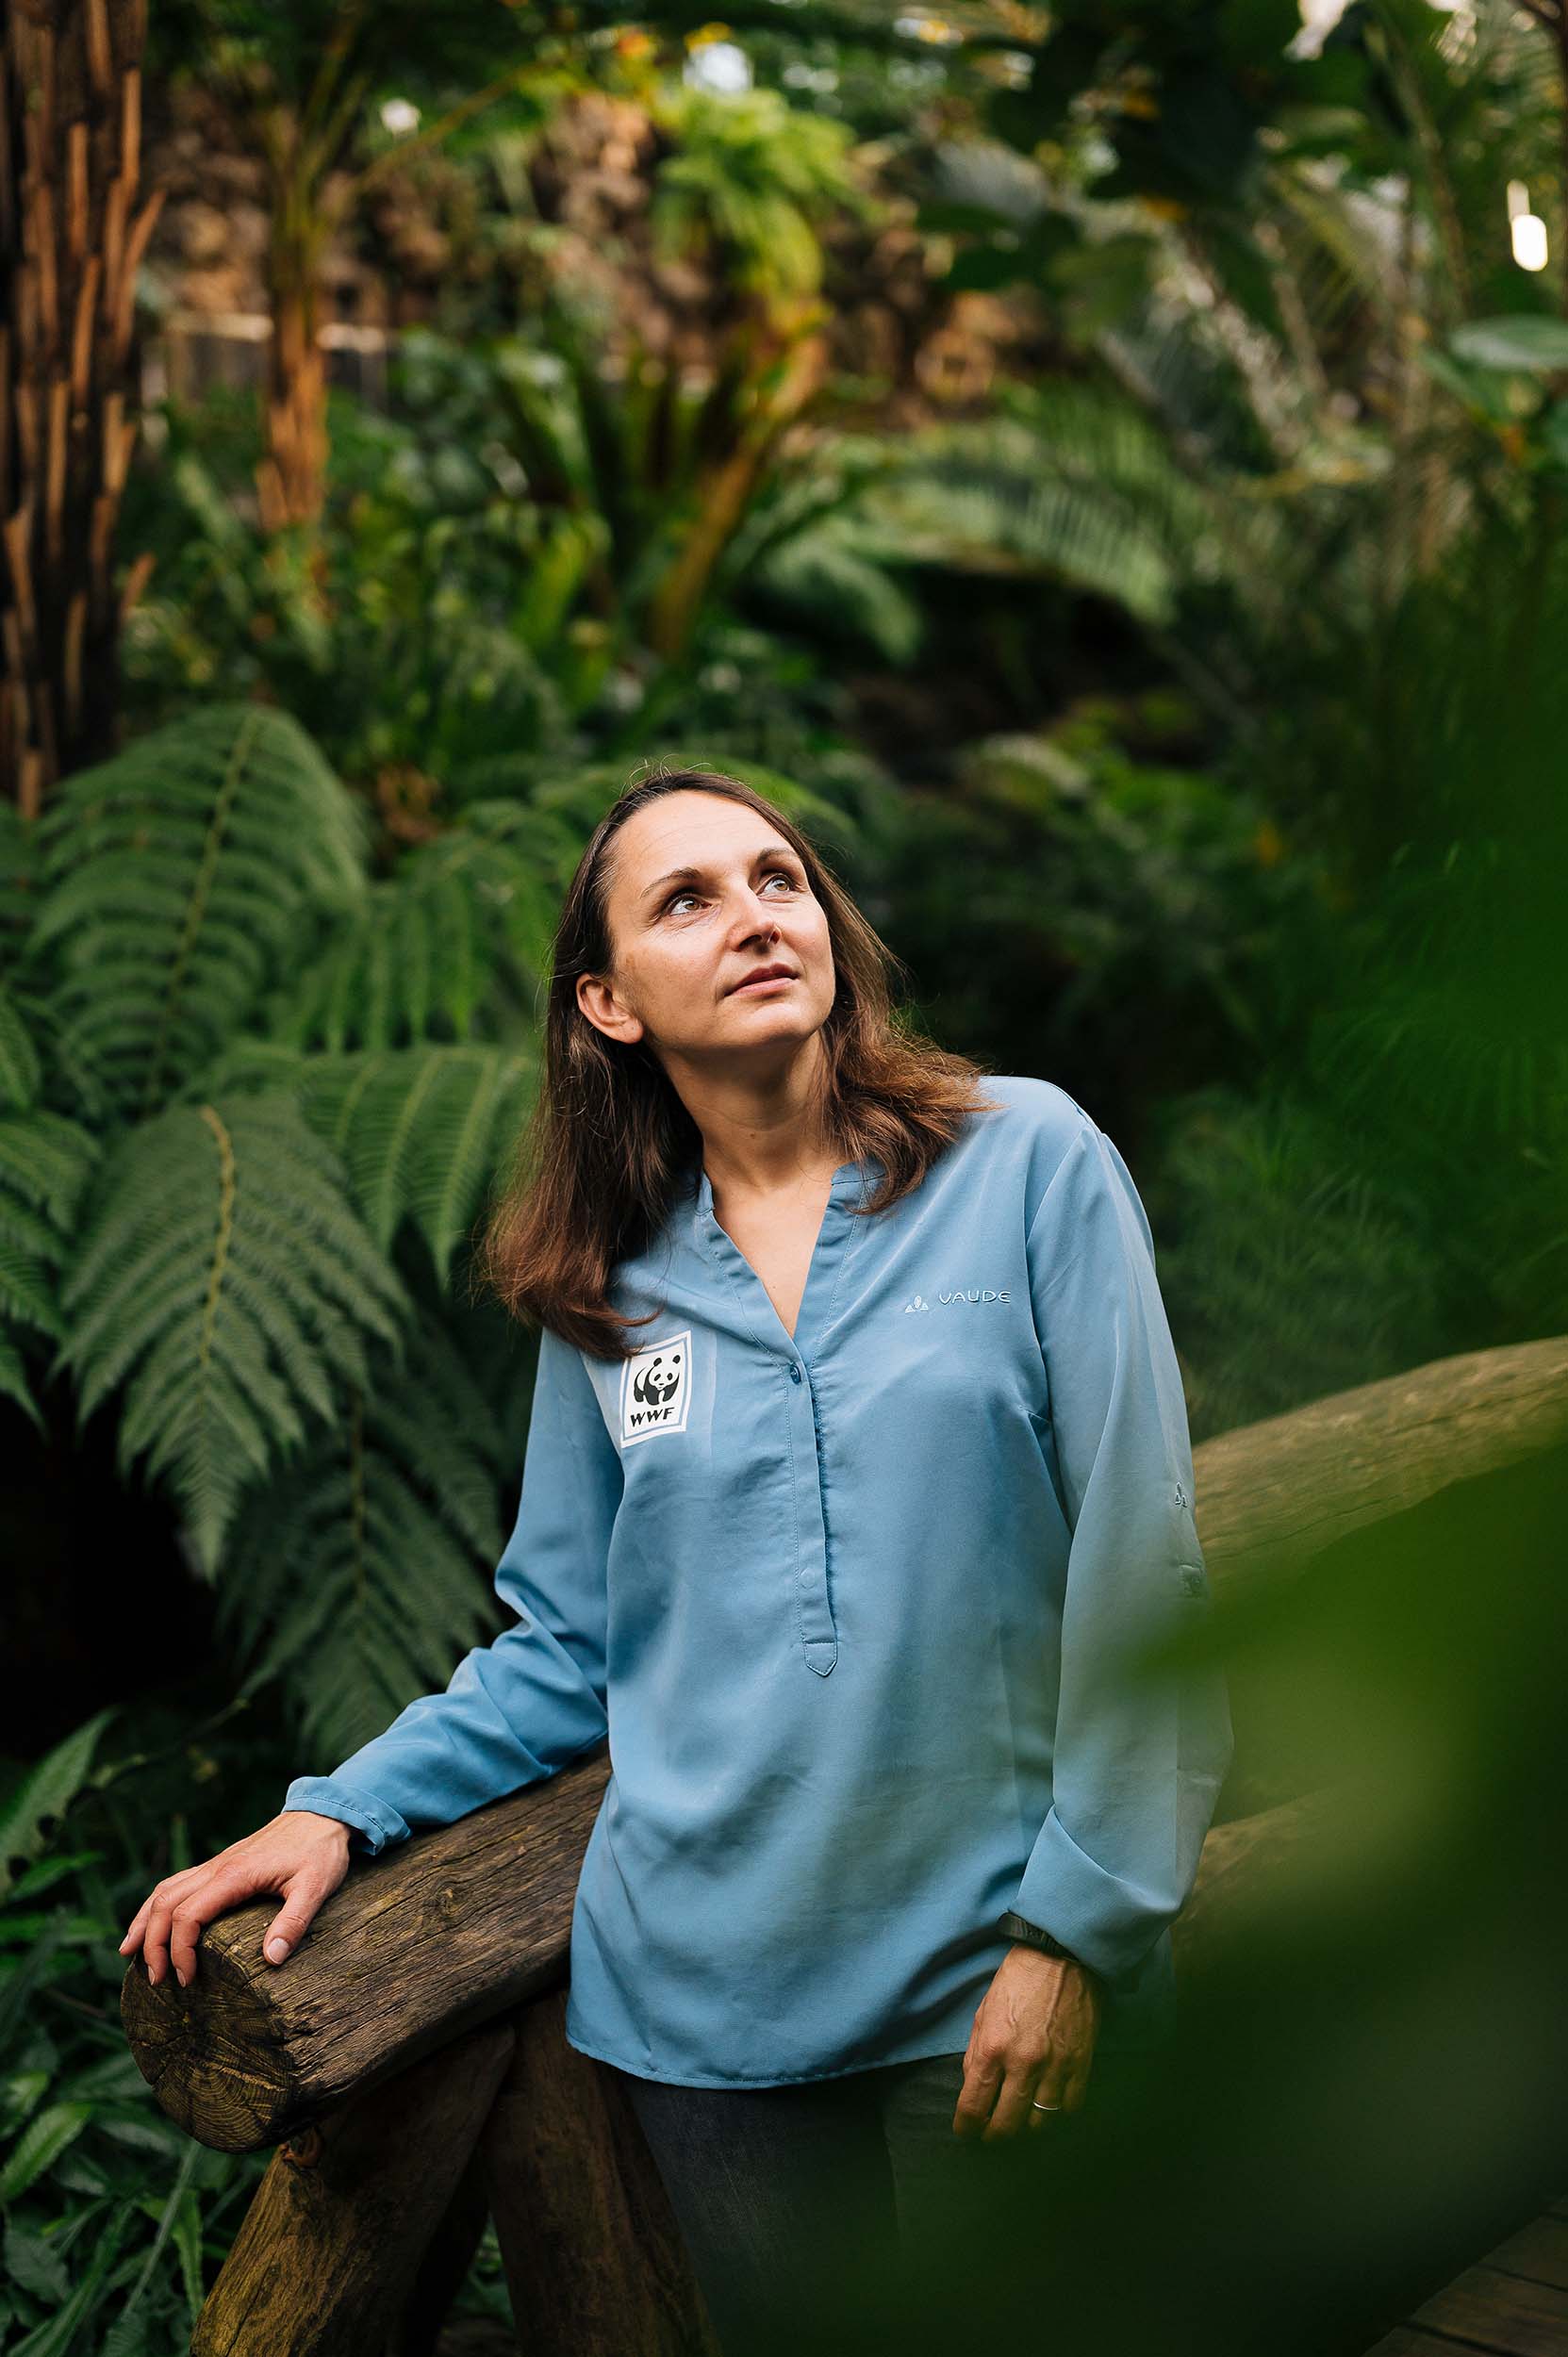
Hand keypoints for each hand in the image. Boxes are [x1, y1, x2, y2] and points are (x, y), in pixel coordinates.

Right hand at [117, 1811, 353, 1989]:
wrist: (322, 1814)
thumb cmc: (320, 1851)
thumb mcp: (316, 1888)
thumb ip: (293, 1923)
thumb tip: (271, 1960)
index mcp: (234, 1876)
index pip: (188, 1916)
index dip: (179, 1951)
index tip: (186, 1980)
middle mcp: (216, 1868)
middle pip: (165, 1905)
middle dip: (152, 1944)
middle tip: (155, 1980)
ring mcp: (216, 1864)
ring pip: (164, 1890)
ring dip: (144, 1922)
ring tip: (129, 1954)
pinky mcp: (221, 1864)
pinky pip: (177, 1883)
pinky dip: (157, 1904)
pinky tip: (153, 1920)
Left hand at [952, 1944, 1103, 2140]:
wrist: (1061, 1956)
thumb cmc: (1018, 1981)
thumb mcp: (983, 2012)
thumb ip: (976, 2054)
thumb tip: (973, 2088)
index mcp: (993, 2047)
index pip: (973, 2106)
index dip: (966, 2127)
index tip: (965, 2131)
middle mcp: (1023, 2062)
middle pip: (1006, 2124)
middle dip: (994, 2135)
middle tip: (990, 2133)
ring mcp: (1055, 2066)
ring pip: (1039, 2122)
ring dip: (1026, 2125)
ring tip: (1020, 2117)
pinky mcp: (1081, 2063)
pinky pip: (1070, 2107)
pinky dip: (1058, 2112)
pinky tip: (1049, 2102)